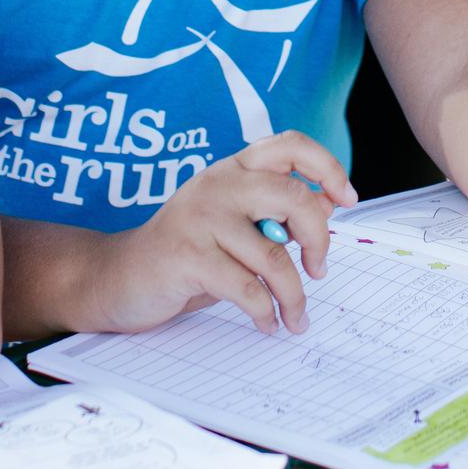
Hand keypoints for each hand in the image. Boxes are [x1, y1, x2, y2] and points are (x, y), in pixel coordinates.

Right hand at [88, 135, 357, 337]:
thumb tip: (330, 204)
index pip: (289, 145)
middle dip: (319, 238)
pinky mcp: (188, 256)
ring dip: (294, 295)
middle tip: (319, 268)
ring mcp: (201, 218)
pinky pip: (247, 288)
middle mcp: (218, 183)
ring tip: (296, 317)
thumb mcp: (234, 223)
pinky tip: (267, 323)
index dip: (326, 166)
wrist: (120, 278)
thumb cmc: (187, 252)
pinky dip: (266, 313)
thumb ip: (276, 211)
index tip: (347, 199)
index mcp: (233, 168)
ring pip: (273, 255)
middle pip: (292, 196)